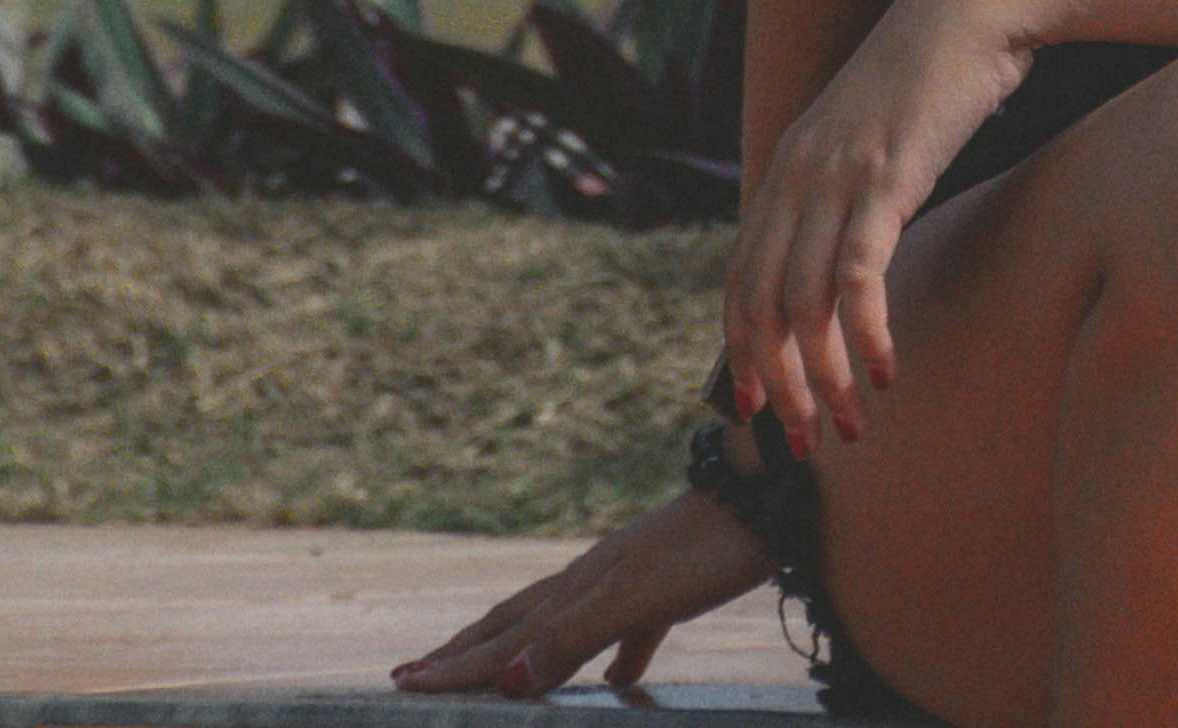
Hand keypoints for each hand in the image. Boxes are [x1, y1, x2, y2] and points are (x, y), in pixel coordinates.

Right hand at [391, 485, 768, 696]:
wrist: (773, 494)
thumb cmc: (707, 549)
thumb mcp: (638, 596)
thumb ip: (575, 636)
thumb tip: (505, 680)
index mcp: (580, 583)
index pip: (504, 635)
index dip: (456, 664)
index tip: (404, 683)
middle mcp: (595, 576)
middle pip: (516, 620)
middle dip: (465, 651)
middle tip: (415, 673)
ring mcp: (632, 576)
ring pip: (561, 621)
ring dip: (523, 651)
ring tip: (495, 676)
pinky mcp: (673, 584)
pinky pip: (628, 630)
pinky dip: (613, 659)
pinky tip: (618, 681)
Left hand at [722, 0, 1040, 444]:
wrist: (971, 4)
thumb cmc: (933, 74)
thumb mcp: (873, 135)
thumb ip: (848, 187)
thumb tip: (847, 252)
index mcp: (786, 167)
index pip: (740, 280)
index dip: (741, 351)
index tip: (754, 409)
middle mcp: (796, 175)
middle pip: (759, 305)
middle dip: (775, 384)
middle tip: (803, 444)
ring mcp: (836, 176)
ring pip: (802, 305)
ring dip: (823, 378)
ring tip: (852, 427)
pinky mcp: (886, 177)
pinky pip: (858, 275)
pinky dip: (865, 333)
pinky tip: (886, 371)